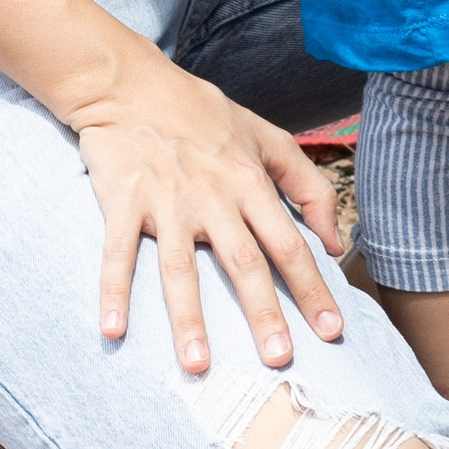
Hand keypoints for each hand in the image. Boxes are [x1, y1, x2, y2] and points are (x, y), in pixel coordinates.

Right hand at [65, 57, 345, 376]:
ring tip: (198, 364)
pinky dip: (113, 291)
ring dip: (189, 318)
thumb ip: (306, 184)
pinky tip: (114, 330)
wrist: (130, 84)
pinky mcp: (123, 201)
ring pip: (180, 268)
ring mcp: (165, 201)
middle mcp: (212, 196)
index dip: (312, 287)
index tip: (331, 329)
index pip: (289, 243)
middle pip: (243, 263)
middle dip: (263, 313)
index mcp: (249, 182)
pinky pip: (118, 253)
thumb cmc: (202, 112)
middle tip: (278, 361)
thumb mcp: (265, 136)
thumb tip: (334, 239)